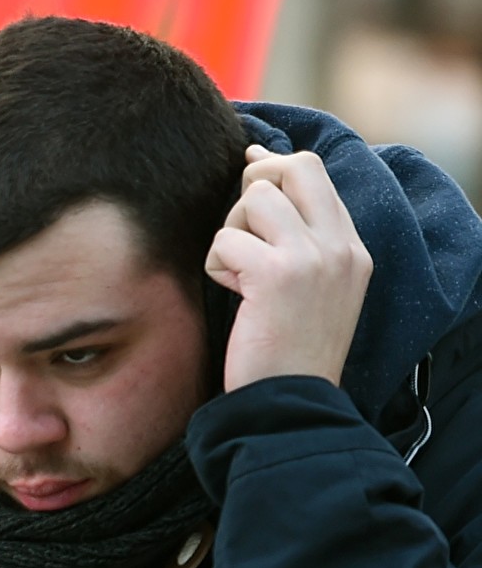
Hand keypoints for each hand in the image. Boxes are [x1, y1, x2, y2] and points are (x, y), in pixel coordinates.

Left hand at [207, 145, 371, 392]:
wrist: (291, 401)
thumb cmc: (288, 351)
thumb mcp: (314, 289)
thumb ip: (300, 238)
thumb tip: (260, 172)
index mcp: (352, 248)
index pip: (314, 173)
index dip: (274, 166)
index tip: (249, 167)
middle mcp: (339, 245)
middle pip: (292, 168)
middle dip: (253, 185)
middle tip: (241, 229)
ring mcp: (312, 257)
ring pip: (254, 199)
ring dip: (231, 232)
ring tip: (239, 274)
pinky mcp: (276, 275)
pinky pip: (226, 240)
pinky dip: (217, 265)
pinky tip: (233, 293)